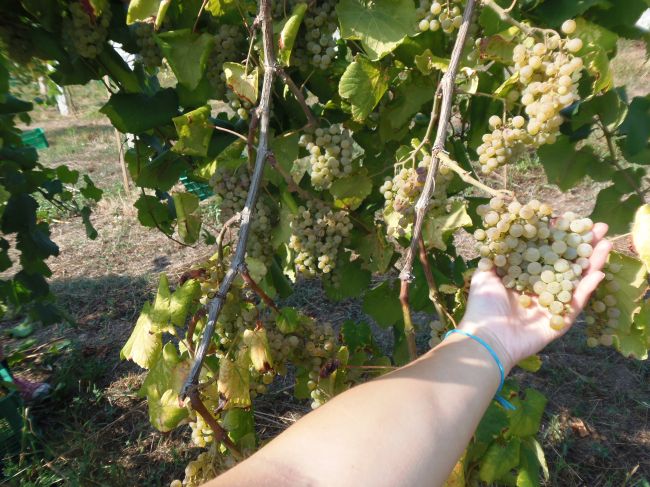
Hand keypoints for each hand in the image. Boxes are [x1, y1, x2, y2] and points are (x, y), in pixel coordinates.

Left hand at [459, 223, 611, 370]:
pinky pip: (578, 302)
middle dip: (582, 245)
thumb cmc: (482, 306)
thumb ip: (496, 257)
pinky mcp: (561, 320)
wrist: (487, 337)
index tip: (569, 220)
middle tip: (597, 227)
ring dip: (592, 261)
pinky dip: (588, 288)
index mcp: (524, 277)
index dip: (557, 237)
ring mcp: (553, 303)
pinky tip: (599, 271)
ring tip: (605, 242)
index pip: (545, 253)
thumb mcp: (485, 275)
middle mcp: (540, 288)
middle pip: (566, 263)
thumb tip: (499, 235)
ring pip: (577, 279)